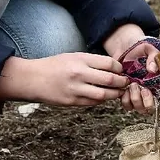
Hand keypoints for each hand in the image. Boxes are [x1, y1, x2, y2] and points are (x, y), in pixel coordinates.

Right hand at [0, 53, 128, 106]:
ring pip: (103, 95)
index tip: (122, 70)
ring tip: (118, 92)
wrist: (33, 79)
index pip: (109, 63)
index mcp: (81, 60)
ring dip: (114, 94)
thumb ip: (92, 62)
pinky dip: (101, 101)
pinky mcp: (71, 102)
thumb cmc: (54, 65)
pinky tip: (104, 97)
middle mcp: (79, 74)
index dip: (119, 68)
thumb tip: (113, 68)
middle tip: (126, 82)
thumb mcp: (73, 56)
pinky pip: (92, 103)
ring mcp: (75, 89)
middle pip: (110, 80)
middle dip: (122, 82)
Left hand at [105, 23, 159, 113]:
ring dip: (133, 100)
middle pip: (147, 109)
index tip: (145, 89)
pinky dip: (125, 99)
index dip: (152, 100)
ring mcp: (139, 93)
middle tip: (136, 86)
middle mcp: (150, 90)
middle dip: (141, 101)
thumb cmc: (141, 47)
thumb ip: (154, 57)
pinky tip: (124, 88)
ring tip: (130, 86)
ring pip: (137, 108)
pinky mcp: (127, 93)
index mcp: (158, 82)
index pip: (159, 101)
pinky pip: (127, 105)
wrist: (126, 46)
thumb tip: (153, 70)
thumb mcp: (149, 49)